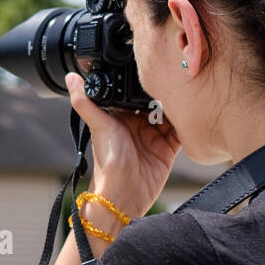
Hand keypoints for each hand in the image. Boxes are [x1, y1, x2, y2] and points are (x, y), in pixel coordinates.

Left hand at [68, 71, 180, 219]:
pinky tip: (193, 116)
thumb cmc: (107, 162)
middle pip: (156, 103)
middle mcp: (138, 125)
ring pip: (171, 116)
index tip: (156, 69)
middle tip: (176, 82)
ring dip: (179, 107)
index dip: (145, 83)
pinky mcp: (168, 150)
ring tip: (187, 96)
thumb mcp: (98, 125)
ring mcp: (153, 137)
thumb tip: (71, 77)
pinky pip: (181, 134)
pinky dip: (188, 126)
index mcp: (121, 117)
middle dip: (166, 94)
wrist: (123, 195)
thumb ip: (84, 101)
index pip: (135, 94)